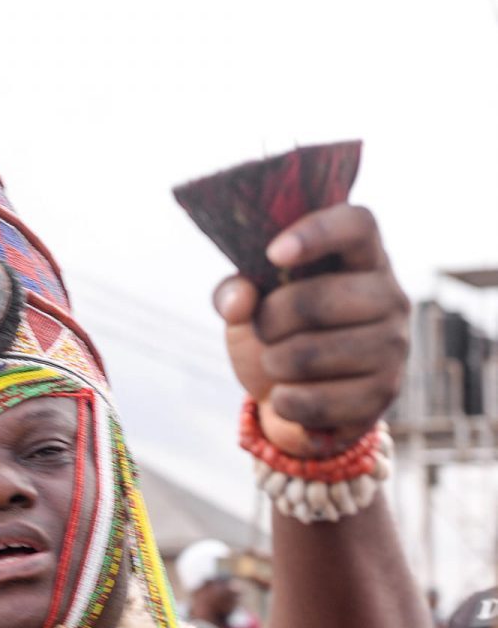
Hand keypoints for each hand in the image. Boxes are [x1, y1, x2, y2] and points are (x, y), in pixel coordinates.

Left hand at [213, 204, 409, 455]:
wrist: (292, 395)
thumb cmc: (276, 333)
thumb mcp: (248, 304)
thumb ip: (233, 291)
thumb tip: (239, 300)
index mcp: (361, 257)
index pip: (356, 225)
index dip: (317, 233)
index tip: (273, 253)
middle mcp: (390, 295)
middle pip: (318, 300)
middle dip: (269, 321)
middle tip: (262, 330)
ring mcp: (393, 345)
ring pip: (310, 355)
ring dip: (274, 363)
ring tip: (276, 363)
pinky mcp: (385, 392)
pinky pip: (316, 400)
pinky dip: (285, 401)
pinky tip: (287, 395)